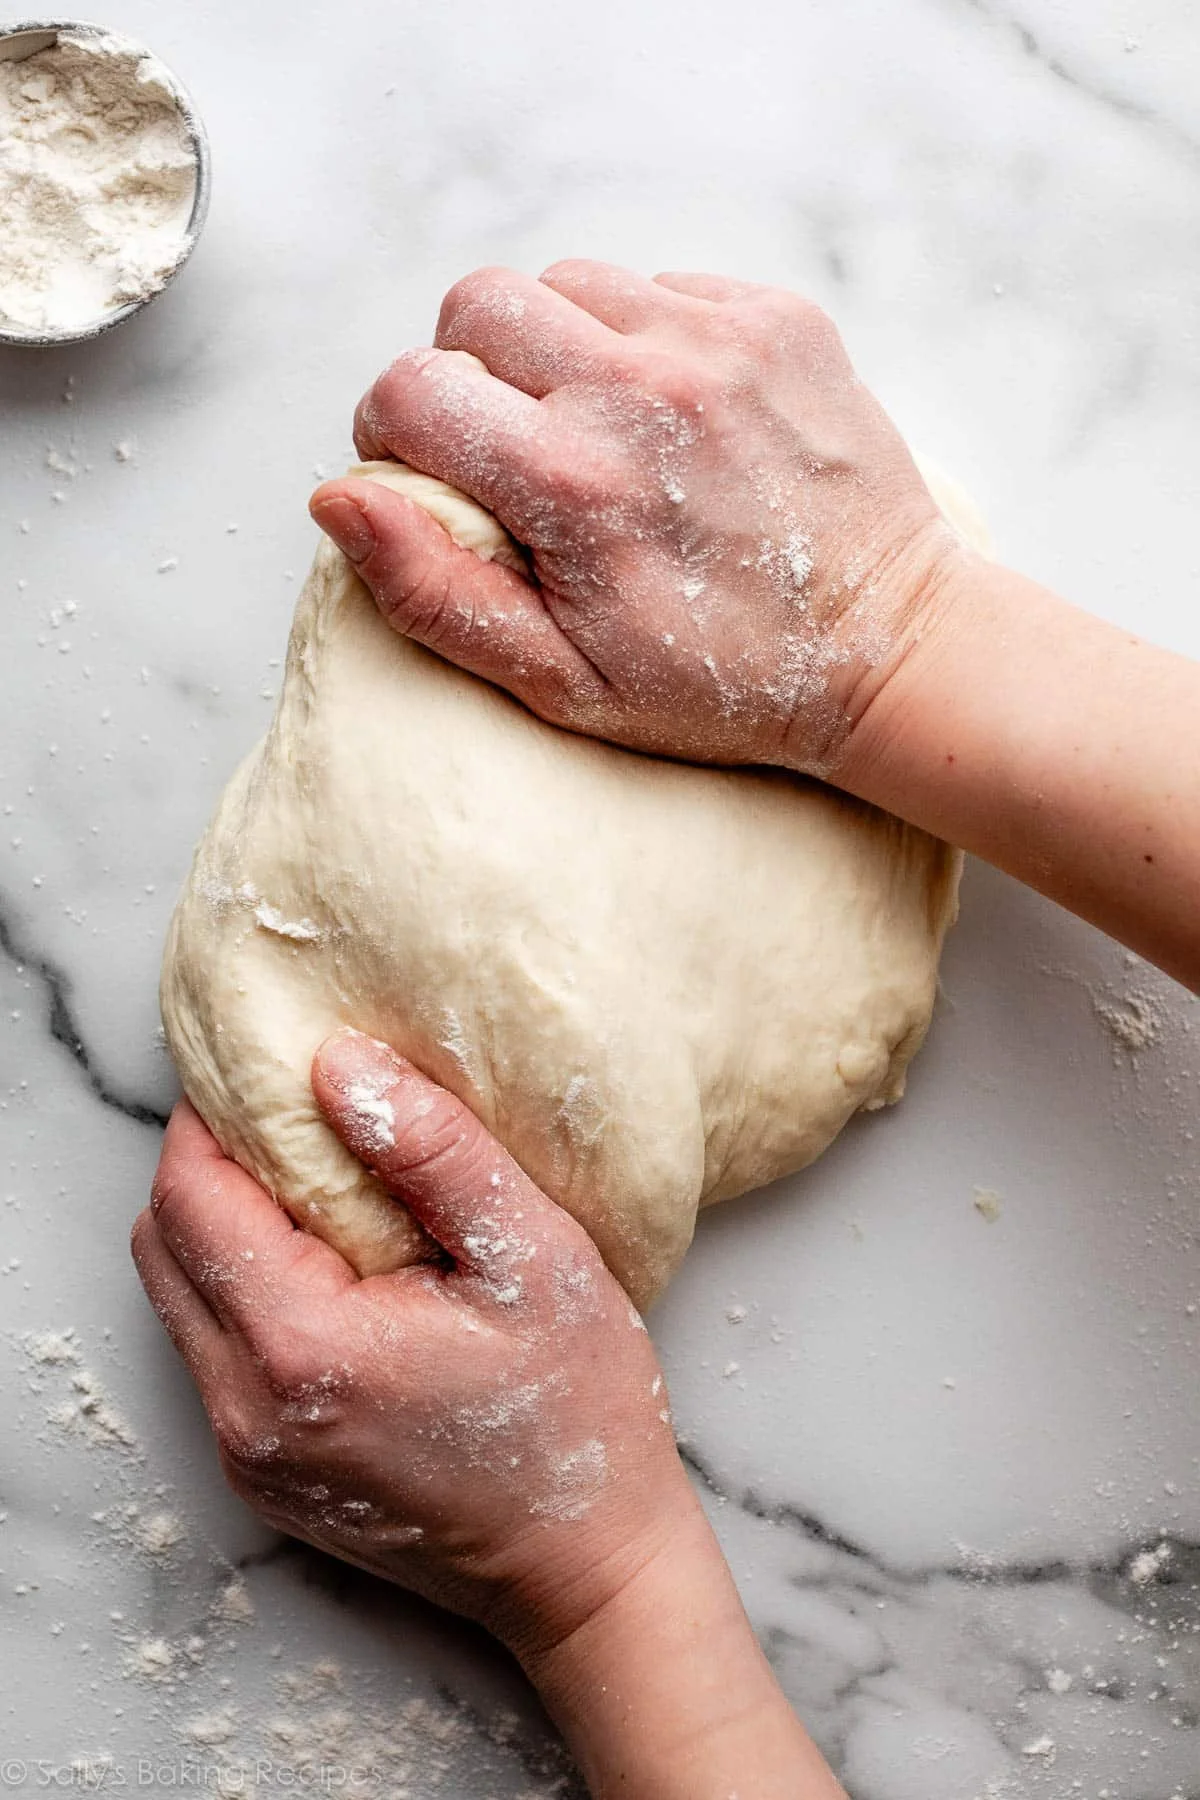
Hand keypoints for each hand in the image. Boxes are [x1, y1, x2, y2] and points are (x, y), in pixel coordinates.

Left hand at [131, 1028, 693, 1659]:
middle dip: (209, 1165)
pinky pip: (215, 1352)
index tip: (270, 1067)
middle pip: (163, 1244)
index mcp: (301, 1347)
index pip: (191, 1196)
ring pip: (180, 1298)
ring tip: (321, 1188)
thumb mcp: (533, 1255)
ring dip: (225, 1228)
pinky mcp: (263, 1472)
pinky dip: (247, 1290)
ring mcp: (247, 1451)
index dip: (212, 1117)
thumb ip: (433, 1149)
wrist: (588, 1571)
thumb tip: (340, 1063)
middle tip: (293, 1119)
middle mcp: (246, 1407)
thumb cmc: (578, 1416)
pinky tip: (334, 1268)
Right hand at [309, 260, 966, 775]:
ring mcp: (716, 339)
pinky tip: (671, 414)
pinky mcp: (775, 318)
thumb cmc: (722, 684)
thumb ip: (435, 593)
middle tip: (507, 445)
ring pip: (564, 281)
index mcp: (571, 484)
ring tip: (592, 427)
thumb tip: (339, 499)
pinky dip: (640, 336)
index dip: (394, 434)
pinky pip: (659, 283)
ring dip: (551, 345)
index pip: (409, 390)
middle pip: (473, 305)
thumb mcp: (562, 683)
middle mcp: (638, 387)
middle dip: (464, 371)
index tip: (428, 475)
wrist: (885, 649)